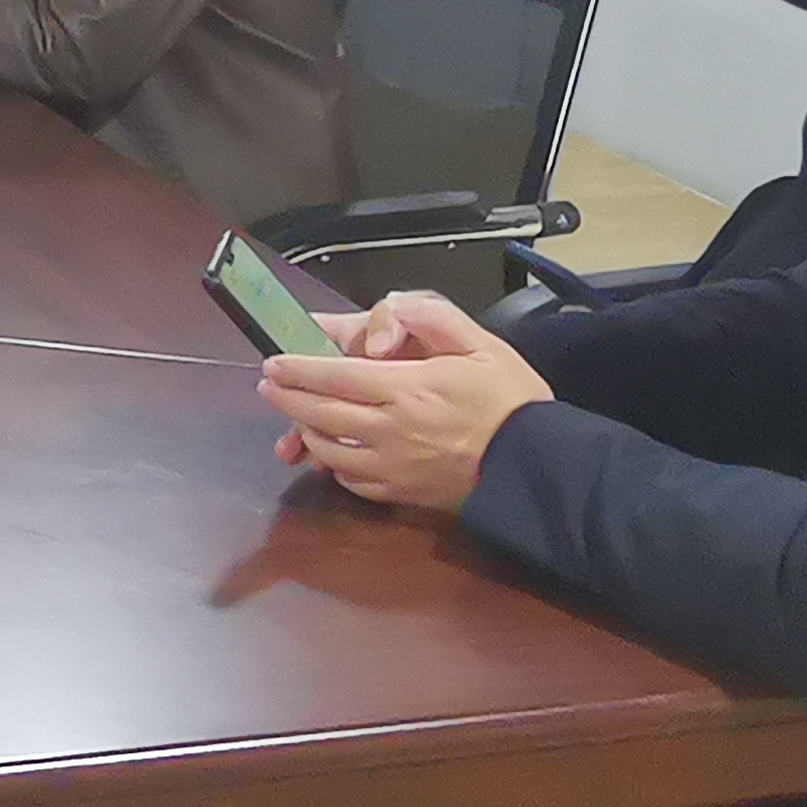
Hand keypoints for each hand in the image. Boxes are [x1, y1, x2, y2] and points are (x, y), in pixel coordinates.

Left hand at [259, 291, 551, 515]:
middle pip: (319, 412)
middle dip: (286, 397)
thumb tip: (387, 313)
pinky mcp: (399, 493)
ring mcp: (391, 466)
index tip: (274, 362)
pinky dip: (334, 463)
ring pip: (328, 450)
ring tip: (297, 415)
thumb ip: (431, 318)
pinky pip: (351, 479)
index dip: (298, 368)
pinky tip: (333, 451)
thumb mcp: (480, 344)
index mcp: (405, 388)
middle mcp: (389, 429)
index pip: (334, 375)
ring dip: (305, 431)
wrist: (537, 467)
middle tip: (269, 385)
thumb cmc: (510, 401)